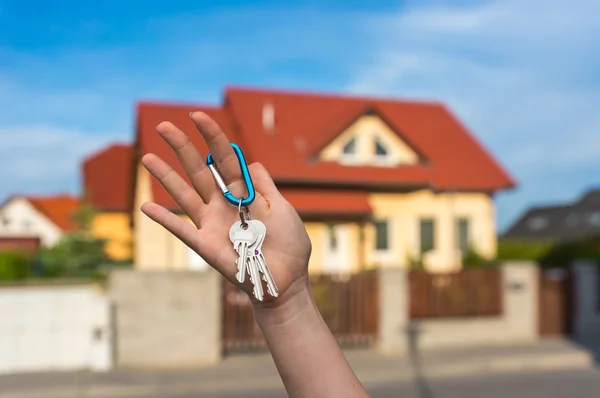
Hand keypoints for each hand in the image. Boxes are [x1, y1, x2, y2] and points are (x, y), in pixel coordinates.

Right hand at [140, 112, 311, 306]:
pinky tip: (147, 206)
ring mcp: (212, 224)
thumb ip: (265, 186)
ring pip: (185, 195)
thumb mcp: (282, 208)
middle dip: (182, 147)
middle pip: (199, 170)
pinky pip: (182, 230)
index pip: (223, 159)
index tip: (197, 116)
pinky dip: (166, 219)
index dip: (211, 137)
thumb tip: (253, 162)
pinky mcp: (206, 246)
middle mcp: (223, 204)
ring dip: (166, 177)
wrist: (287, 279)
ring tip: (147, 157)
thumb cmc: (289, 245)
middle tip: (163, 126)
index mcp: (243, 193)